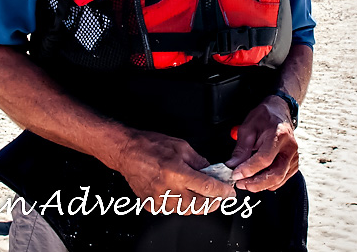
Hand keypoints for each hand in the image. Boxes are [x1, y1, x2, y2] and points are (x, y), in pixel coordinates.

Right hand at [112, 129, 236, 214]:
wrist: (126, 152)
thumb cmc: (150, 145)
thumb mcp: (181, 146)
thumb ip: (199, 161)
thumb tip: (212, 171)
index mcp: (177, 172)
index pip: (207, 187)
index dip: (222, 191)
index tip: (229, 191)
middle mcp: (169, 189)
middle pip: (199, 204)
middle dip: (213, 202)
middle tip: (219, 196)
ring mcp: (159, 199)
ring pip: (186, 210)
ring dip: (197, 204)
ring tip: (201, 195)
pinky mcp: (152, 204)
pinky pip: (171, 210)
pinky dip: (180, 205)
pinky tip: (181, 195)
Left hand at [226, 96, 299, 191]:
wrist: (279, 112)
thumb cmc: (264, 117)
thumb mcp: (248, 127)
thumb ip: (241, 148)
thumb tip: (232, 166)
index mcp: (279, 135)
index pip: (265, 158)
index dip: (249, 169)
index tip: (236, 174)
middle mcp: (290, 148)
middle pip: (276, 174)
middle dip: (256, 183)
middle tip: (240, 183)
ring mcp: (294, 157)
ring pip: (279, 179)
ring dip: (261, 185)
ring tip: (245, 182)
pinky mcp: (293, 164)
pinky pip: (282, 179)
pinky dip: (268, 183)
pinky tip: (257, 179)